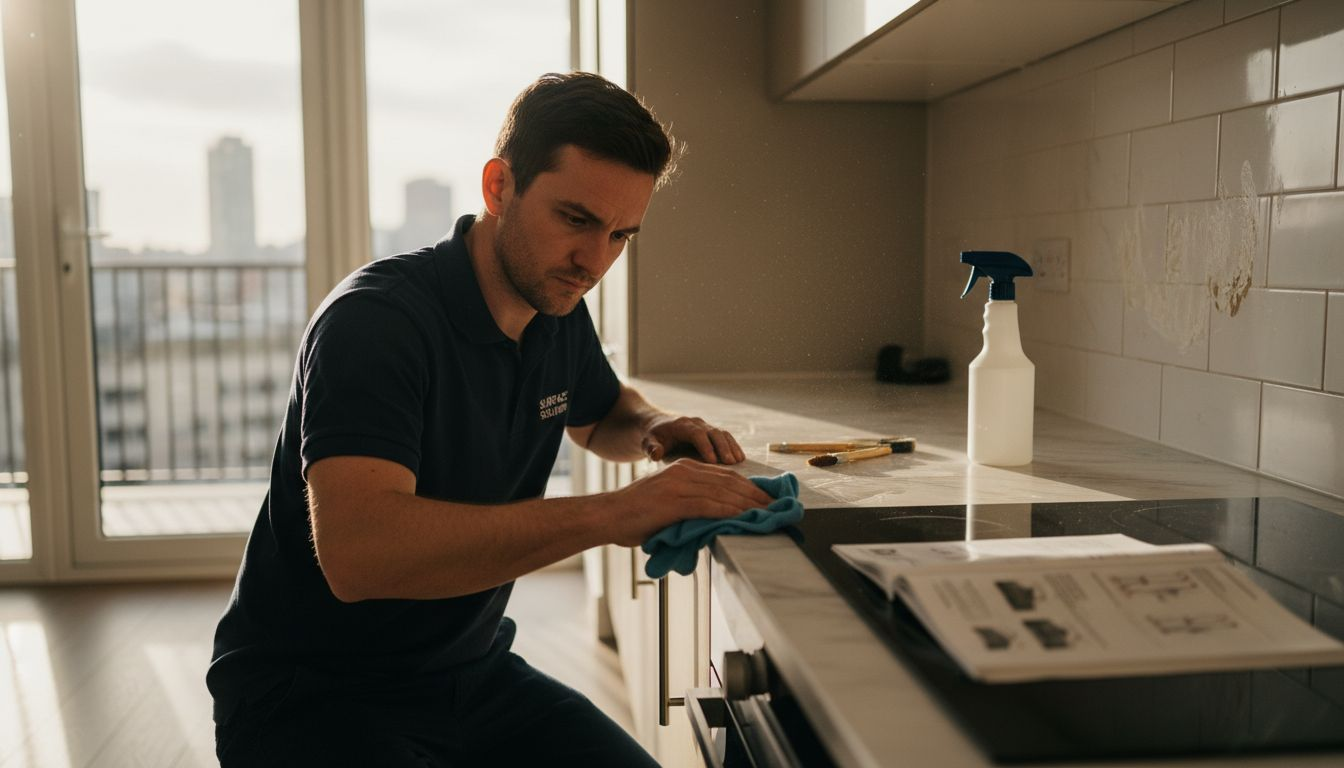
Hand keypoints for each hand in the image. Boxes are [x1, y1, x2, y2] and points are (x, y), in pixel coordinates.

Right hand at [603, 459, 774, 546]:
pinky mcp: (675, 500)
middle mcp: (685, 471)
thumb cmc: (634, 516)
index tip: (767, 499)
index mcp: (684, 469)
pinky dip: (731, 512)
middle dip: (756, 495)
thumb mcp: (668, 505)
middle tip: (777, 507)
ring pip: (724, 492)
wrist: (607, 515)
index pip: (725, 476)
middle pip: (730, 481)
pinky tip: (745, 519)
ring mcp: (680, 484)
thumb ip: (691, 506)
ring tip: (768, 515)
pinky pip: (710, 505)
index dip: (749, 487)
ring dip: (750, 504)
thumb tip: (715, 520)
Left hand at [642, 414, 746, 463]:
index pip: (696, 434)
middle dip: (722, 447)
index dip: (706, 446)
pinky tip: (740, 458)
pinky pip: (725, 437)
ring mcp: (705, 426)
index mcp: (681, 425)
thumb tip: (656, 454)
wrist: (657, 425)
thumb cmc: (652, 437)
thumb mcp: (647, 442)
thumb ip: (650, 448)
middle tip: (730, 463)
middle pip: (713, 432)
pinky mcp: (710, 432)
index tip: (713, 461)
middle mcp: (696, 423)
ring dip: (731, 446)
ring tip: (738, 461)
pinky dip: (733, 446)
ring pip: (722, 433)